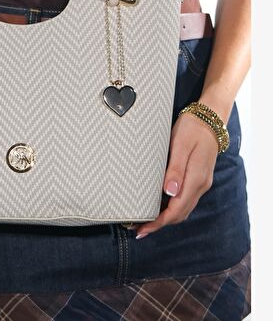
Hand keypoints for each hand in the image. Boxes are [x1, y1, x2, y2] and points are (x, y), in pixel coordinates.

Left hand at [132, 112, 218, 237]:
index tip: (143, 229)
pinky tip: (160, 206)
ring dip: (166, 218)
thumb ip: (175, 169)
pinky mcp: (199, 178)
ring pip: (183, 209)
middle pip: (180, 214)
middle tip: (139, 229)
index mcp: (196, 178)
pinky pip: (185, 199)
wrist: (209, 118)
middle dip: (160, 224)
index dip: (159, 222)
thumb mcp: (180, 145)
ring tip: (146, 221)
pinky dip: (172, 208)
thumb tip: (169, 193)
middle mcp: (201, 185)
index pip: (176, 210)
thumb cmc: (192, 128)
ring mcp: (201, 182)